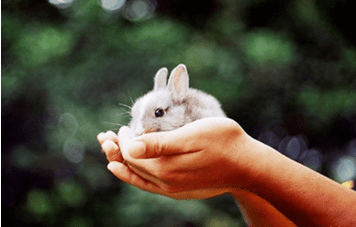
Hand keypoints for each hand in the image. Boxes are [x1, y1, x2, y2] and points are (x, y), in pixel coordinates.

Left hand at [98, 117, 253, 198]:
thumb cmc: (223, 142)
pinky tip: (128, 169)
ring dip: (121, 163)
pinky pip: (149, 184)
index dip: (123, 140)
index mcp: (166, 168)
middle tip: (104, 138)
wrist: (247, 165)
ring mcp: (173, 189)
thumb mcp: (191, 136)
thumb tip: (129, 148)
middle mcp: (166, 183)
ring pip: (138, 176)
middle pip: (131, 167)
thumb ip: (159, 144)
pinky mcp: (180, 190)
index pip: (132, 155)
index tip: (123, 127)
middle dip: (116, 151)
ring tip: (109, 151)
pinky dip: (134, 175)